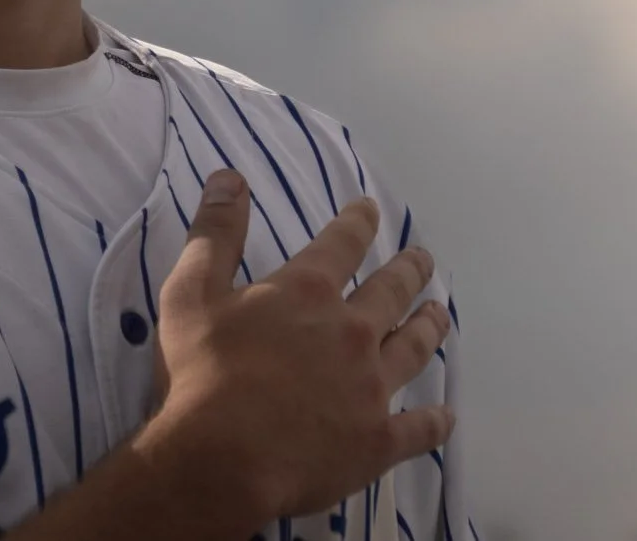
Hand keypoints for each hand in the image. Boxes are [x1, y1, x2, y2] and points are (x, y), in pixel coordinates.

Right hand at [140, 169, 454, 523]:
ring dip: (429, 327)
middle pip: (392, 292)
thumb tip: (230, 176)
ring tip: (440, 314)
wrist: (224, 460)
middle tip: (423, 259)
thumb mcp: (191, 292)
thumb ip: (215, 233)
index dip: (358, 222)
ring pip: (413, 349)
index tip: (370, 210)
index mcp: (308, 292)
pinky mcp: (378, 440)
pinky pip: (418, 429)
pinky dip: (434, 422)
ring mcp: (371, 387)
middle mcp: (351, 331)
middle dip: (409, 270)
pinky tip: (445, 417)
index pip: (342, 244)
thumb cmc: (202, 374)